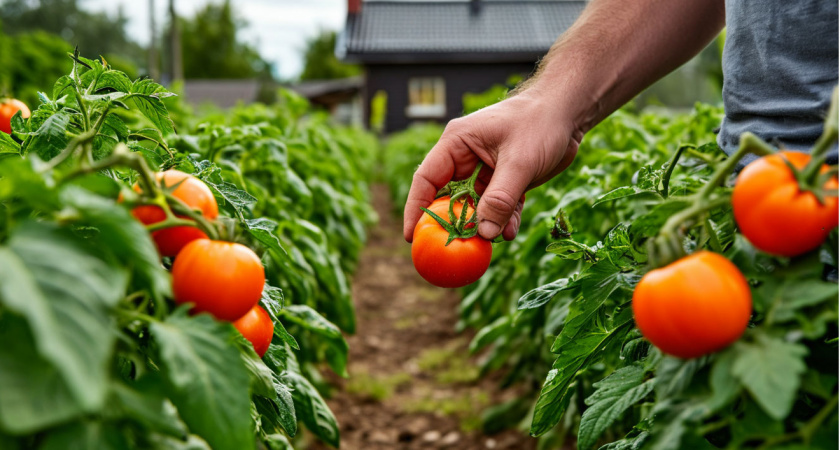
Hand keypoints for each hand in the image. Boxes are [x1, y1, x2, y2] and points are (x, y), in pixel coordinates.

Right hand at [403, 90, 581, 241]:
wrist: (570, 112)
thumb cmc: (541, 123)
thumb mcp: (519, 162)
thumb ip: (500, 199)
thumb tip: (484, 233)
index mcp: (457, 143)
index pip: (426, 179)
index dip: (416, 209)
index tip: (413, 237)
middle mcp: (466, 157)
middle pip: (448, 197)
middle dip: (453, 223)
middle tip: (452, 249)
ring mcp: (485, 170)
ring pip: (476, 206)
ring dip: (484, 225)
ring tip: (493, 241)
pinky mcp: (505, 180)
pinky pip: (498, 206)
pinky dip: (504, 220)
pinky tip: (511, 231)